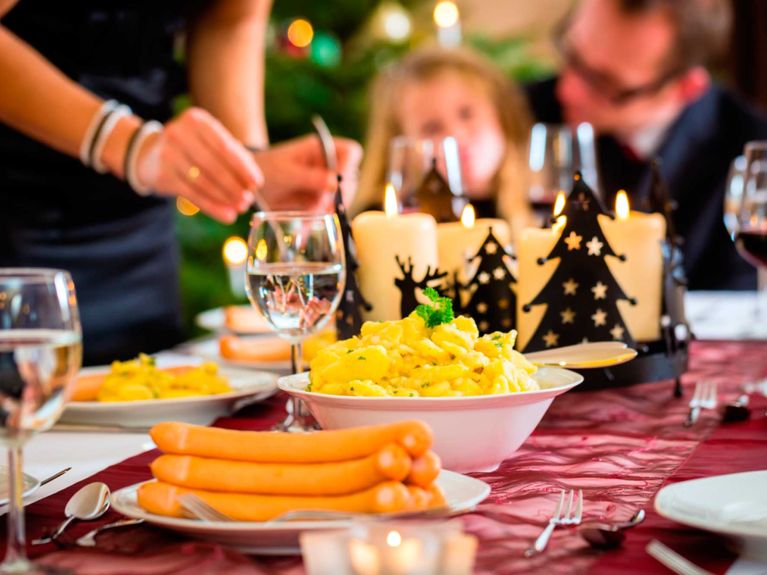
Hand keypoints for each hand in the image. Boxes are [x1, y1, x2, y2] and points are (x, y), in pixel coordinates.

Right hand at [135, 108, 262, 222]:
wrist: (150, 153)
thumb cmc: (192, 147)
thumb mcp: (210, 142)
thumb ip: (233, 156)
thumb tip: (253, 182)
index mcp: (196, 120)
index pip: (224, 146)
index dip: (243, 167)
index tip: (257, 183)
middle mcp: (179, 133)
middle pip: (214, 165)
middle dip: (234, 186)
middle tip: (248, 200)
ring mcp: (168, 154)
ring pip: (203, 182)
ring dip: (225, 198)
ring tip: (240, 208)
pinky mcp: (162, 175)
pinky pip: (192, 194)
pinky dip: (212, 207)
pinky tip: (226, 216)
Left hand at [254, 134, 362, 210]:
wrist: (248, 184)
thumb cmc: (266, 168)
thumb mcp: (286, 172)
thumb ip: (311, 177)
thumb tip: (335, 184)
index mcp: (322, 149)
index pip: (350, 152)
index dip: (349, 166)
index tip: (339, 184)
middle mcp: (328, 165)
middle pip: (349, 179)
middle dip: (340, 195)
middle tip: (327, 207)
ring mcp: (324, 183)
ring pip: (340, 198)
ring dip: (329, 210)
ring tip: (310, 218)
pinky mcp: (318, 200)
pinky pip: (325, 210)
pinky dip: (317, 219)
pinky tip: (305, 227)